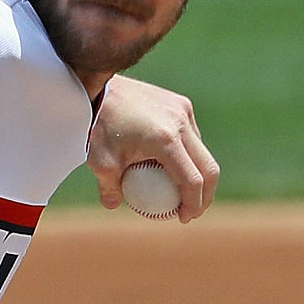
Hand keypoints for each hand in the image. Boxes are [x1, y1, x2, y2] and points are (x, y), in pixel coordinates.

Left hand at [87, 75, 219, 222]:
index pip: (192, 180)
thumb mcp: (99, 161)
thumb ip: (109, 188)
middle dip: (205, 194)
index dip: (193, 205)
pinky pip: (191, 133)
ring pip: (201, 149)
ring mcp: (182, 109)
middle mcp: (181, 122)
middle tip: (191, 210)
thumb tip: (114, 206)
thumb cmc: (96, 124)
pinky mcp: (179, 102)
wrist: (95, 85)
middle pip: (208, 167)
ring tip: (182, 190)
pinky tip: (170, 164)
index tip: (182, 218)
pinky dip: (188, 152)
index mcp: (166, 140)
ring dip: (198, 172)